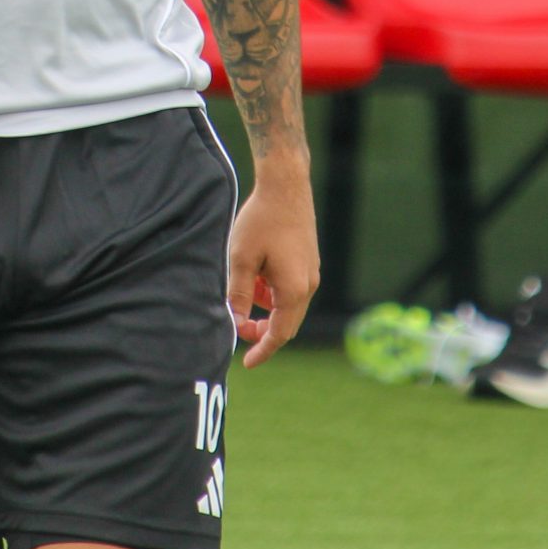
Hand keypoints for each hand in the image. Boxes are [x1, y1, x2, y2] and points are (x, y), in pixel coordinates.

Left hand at [226, 163, 318, 367]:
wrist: (286, 185)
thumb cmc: (261, 220)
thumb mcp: (241, 259)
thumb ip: (239, 295)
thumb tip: (236, 323)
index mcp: (294, 289)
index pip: (279, 334)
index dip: (262, 350)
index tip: (245, 363)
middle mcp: (308, 285)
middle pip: (286, 324)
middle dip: (262, 331)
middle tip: (237, 326)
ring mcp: (311, 273)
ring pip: (287, 306)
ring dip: (266, 308)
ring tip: (245, 286)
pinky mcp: (308, 263)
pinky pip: (290, 290)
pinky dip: (272, 292)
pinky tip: (257, 273)